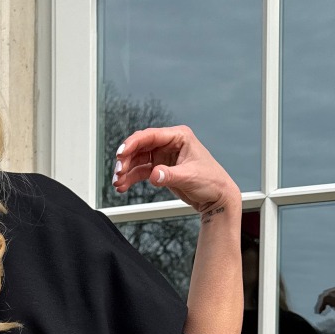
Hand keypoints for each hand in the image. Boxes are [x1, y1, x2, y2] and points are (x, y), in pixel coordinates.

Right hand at [112, 125, 238, 219]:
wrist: (216, 197)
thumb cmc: (211, 181)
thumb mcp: (190, 177)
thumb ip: (169, 175)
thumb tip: (154, 175)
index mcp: (179, 137)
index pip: (150, 136)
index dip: (132, 143)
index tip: (120, 154)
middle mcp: (169, 144)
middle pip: (140, 147)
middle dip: (126, 159)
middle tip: (118, 172)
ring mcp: (164, 156)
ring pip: (138, 159)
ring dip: (126, 171)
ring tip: (118, 182)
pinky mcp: (161, 169)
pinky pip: (141, 171)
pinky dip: (131, 178)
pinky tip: (123, 186)